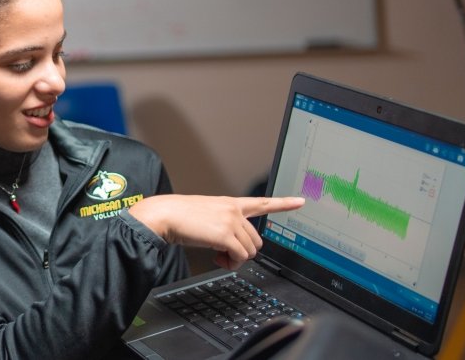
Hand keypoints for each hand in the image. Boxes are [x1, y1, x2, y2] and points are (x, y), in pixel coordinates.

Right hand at [128, 195, 304, 270]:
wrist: (164, 215)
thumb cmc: (178, 216)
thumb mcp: (205, 215)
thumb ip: (222, 226)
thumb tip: (228, 247)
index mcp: (229, 204)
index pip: (261, 203)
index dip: (283, 203)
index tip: (300, 201)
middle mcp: (233, 210)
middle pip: (256, 240)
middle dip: (243, 252)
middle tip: (224, 255)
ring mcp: (231, 221)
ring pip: (250, 251)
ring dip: (235, 259)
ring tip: (217, 256)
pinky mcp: (225, 234)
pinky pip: (240, 256)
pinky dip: (230, 263)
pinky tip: (217, 258)